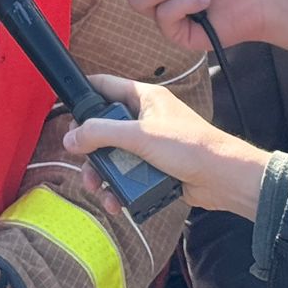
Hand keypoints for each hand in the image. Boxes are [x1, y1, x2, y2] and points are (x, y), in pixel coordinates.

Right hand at [64, 75, 268, 217]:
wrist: (223, 179)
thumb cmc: (191, 147)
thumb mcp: (140, 136)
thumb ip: (102, 133)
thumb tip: (70, 137)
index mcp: (144, 99)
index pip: (105, 86)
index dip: (84, 94)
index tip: (64, 107)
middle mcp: (146, 119)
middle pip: (105, 129)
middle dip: (92, 151)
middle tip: (83, 164)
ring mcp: (151, 145)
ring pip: (115, 157)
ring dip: (103, 175)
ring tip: (99, 190)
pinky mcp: (155, 169)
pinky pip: (128, 176)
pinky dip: (119, 188)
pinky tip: (116, 200)